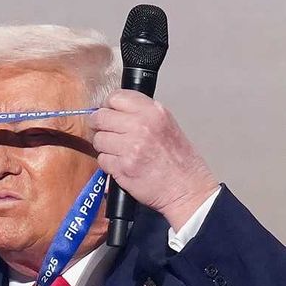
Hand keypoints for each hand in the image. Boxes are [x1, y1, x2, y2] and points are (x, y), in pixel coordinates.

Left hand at [90, 91, 218, 229]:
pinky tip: (121, 165)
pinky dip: (108, 163)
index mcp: (153, 111)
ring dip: (103, 146)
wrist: (186, 188)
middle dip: (98, 125)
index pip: (116, 97)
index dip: (107, 106)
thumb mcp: (166, 124)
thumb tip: (114, 111)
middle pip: (101, 117)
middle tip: (103, 131)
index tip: (108, 113)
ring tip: (117, 151)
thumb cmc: (179, 161)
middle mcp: (141, 125)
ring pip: (98, 139)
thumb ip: (142, 114)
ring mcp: (131, 147)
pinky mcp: (123, 167)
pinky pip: (102, 159)